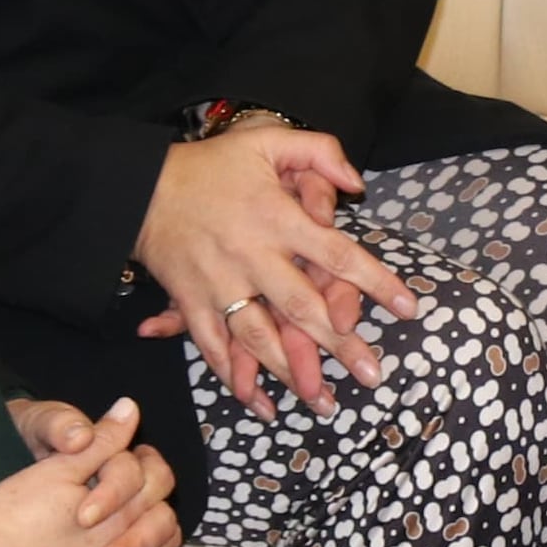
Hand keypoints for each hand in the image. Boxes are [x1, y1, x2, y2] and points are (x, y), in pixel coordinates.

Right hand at [0, 400, 183, 546]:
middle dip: (153, 524)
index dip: (151, 475)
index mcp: (112, 518)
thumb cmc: (1, 522)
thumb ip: (98, 443)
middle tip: (136, 518)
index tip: (136, 473)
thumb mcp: (50, 472)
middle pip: (158, 539)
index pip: (157, 492)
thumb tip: (130, 409)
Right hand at [135, 127, 417, 415]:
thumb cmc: (211, 165)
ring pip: (259, 336)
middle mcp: (251, 256)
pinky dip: (234, 377)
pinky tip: (258, 405)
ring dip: (291, 372)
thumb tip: (358, 183)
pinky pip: (213, 346)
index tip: (408, 307)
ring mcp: (219, 284)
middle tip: (371, 375)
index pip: (336, 254)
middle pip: (302, 307)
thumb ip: (319, 151)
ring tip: (322, 401)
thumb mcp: (266, 140)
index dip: (375, 281)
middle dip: (338, 345)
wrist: (139, 187)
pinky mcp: (190, 302)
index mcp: (276, 218)